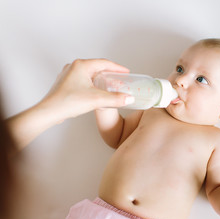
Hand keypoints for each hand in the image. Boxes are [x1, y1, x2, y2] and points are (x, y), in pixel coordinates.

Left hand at [6, 59, 133, 150]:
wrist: (49, 112)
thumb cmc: (67, 102)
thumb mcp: (97, 100)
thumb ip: (116, 99)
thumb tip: (128, 98)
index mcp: (81, 66)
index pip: (104, 63)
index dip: (118, 68)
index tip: (126, 72)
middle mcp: (74, 67)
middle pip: (97, 67)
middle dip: (110, 72)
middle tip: (120, 78)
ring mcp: (68, 75)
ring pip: (89, 73)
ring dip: (100, 78)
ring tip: (109, 84)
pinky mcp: (65, 83)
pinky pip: (83, 79)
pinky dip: (92, 83)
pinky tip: (95, 91)